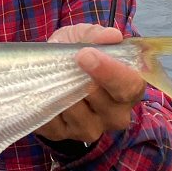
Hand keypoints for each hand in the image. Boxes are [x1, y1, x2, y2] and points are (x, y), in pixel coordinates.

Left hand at [35, 24, 145, 142]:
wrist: (47, 69)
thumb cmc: (75, 53)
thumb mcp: (83, 37)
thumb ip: (97, 35)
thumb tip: (112, 36)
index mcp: (129, 89)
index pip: (130, 86)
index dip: (110, 72)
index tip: (86, 55)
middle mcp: (115, 115)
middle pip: (106, 106)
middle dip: (85, 83)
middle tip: (68, 62)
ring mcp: (89, 129)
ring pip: (78, 115)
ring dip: (63, 93)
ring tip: (53, 75)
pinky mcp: (62, 135)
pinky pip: (52, 124)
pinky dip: (44, 106)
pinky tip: (41, 91)